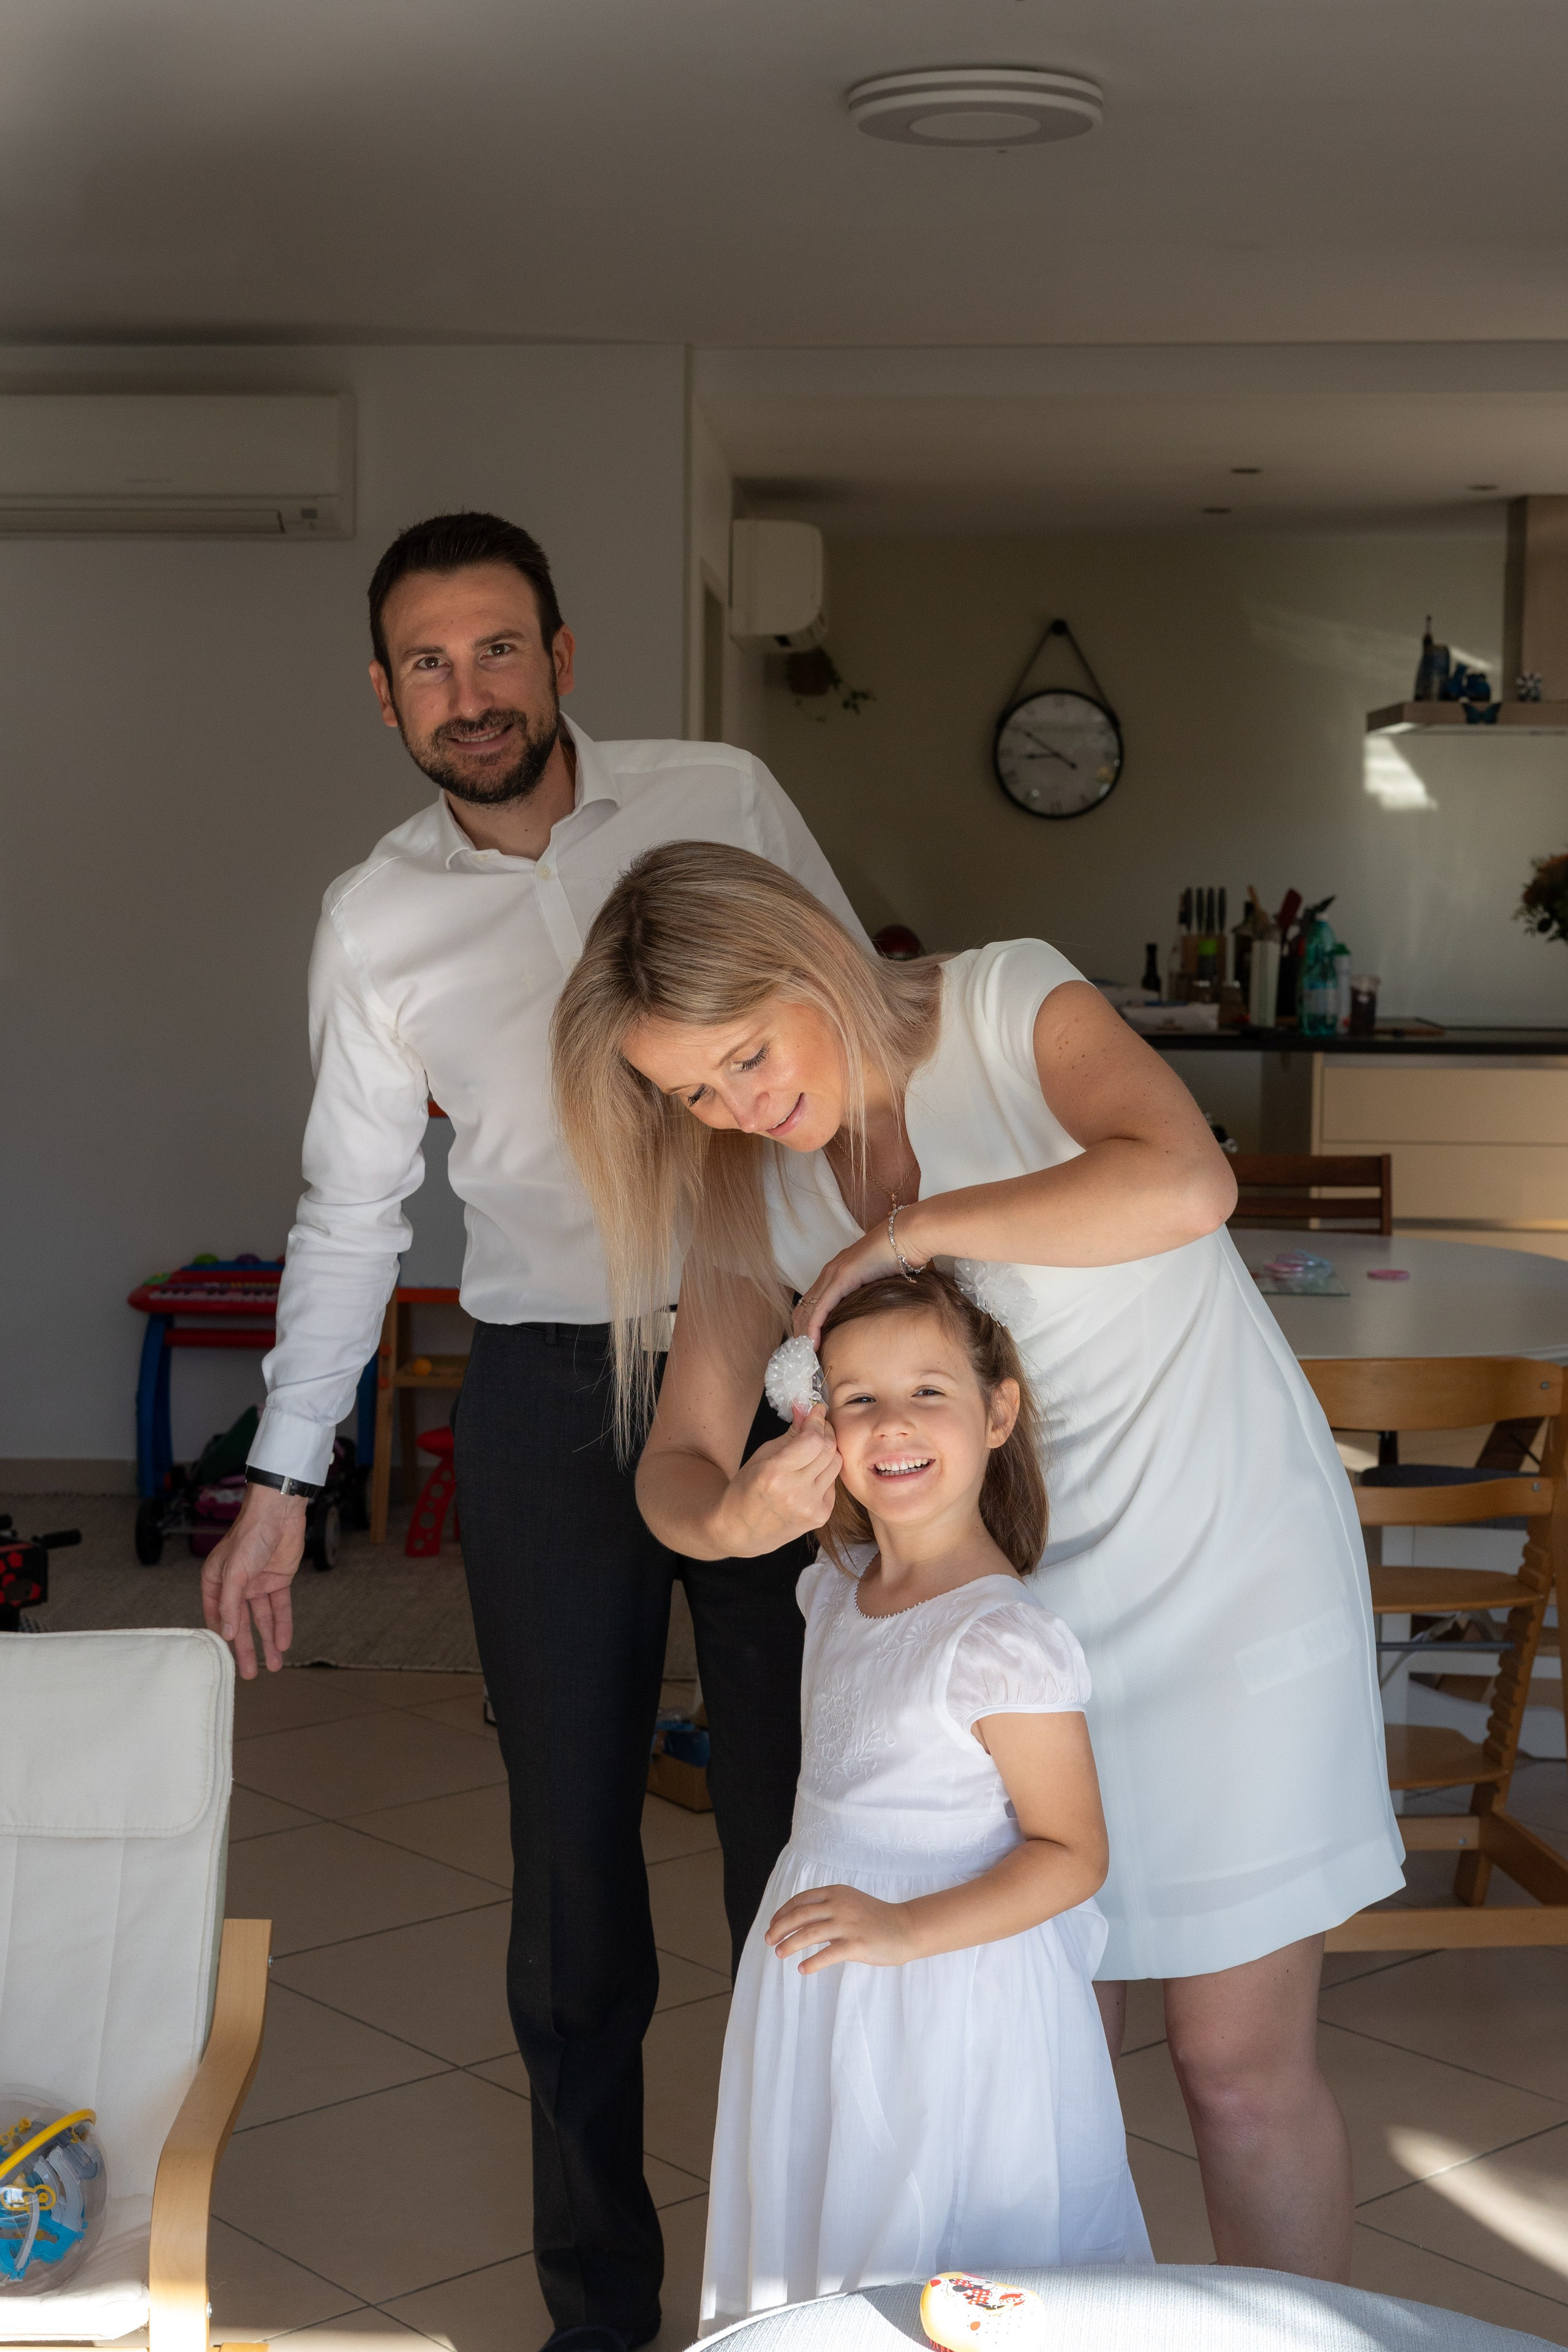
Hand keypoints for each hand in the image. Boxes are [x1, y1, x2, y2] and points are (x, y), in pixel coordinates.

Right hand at [200, 1483, 305, 1677]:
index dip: (223, 1639)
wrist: (279, 1513)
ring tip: (273, 1665)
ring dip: (267, 1641)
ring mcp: (257, 1583)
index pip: (217, 1617)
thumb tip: (226, 1634)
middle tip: (251, 1674)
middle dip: (246, 1649)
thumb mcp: (235, 1572)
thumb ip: (229, 1605)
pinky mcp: (278, 1581)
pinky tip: (284, 1643)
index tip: (226, 1662)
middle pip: (240, 1623)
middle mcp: (236, 1585)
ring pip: (262, 1619)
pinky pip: (280, 1608)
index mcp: (216, 1581)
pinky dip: (282, 1625)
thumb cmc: (250, 1535)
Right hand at [713, 1404, 840, 1555]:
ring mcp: (810, 1507)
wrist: (742, 1531)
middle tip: (818, 1424)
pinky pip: (833, 1483)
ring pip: (836, 1465)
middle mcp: (795, 1492)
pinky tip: (810, 1475)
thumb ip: (790, 1434)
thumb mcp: (762, 1456)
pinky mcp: (821, 1516)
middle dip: (826, 1431)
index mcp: (774, 1474)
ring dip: (828, 1451)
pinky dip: (824, 1473)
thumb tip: (807, 1409)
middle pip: (828, 1449)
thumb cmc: (746, 1489)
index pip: (812, 1440)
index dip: (817, 1421)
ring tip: (814, 1449)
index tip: (817, 1410)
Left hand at [766, 1882, 917, 1973]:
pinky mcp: (857, 1944)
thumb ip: (828, 1909)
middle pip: (800, 1915)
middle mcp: (840, 1905)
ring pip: (809, 1933)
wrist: (905, 1928)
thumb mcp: (850, 1903)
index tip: (772, 1925)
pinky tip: (802, 1969)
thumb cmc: (875, 1918)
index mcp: (836, 1892)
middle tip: (768, 1940)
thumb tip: (800, 1924)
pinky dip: (812, 1962)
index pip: (801, 1900)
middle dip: (780, 1928)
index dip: (783, 1912)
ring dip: (790, 1944)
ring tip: (779, 1954)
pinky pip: (828, 1954)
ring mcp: (848, 1924)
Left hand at [794, 1222, 915, 1347]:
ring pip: (808, 1309)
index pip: (811, 1302)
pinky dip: (813, 1326)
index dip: (805, 1324)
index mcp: (836, 1272)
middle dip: (799, 1332)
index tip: (806, 1344)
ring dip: (803, 1334)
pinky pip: (821, 1307)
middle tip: (802, 1355)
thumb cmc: (898, 1256)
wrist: (906, 1236)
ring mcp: (833, 1274)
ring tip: (804, 1354)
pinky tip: (812, 1342)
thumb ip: (868, 1292)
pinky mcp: (841, 1278)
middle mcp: (829, 1272)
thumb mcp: (878, 1280)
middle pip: (803, 1307)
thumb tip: (873, 1310)